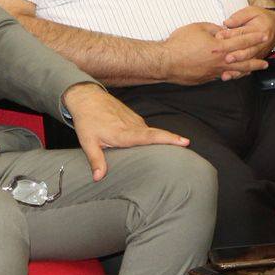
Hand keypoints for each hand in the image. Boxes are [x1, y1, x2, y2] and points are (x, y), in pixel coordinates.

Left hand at [62, 82, 190, 180]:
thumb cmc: (87, 120)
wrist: (87, 97)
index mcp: (124, 133)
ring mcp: (135, 121)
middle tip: (187, 146)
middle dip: (173, 140)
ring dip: (163, 140)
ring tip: (177, 147)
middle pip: (157, 135)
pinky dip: (152, 137)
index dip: (168, 139)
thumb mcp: (88, 142)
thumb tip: (98, 178)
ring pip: (152, 133)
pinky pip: (146, 130)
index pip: (150, 137)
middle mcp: (133, 126)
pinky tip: (155, 143)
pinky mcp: (135, 119)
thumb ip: (96, 160)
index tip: (184, 142)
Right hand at [159, 21, 266, 84]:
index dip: (254, 38)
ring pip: (234, 72)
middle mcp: (219, 62)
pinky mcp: (206, 79)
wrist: (165, 62)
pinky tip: (233, 74)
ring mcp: (213, 72)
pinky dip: (231, 75)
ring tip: (254, 70)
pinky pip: (222, 76)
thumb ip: (214, 29)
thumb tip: (223, 32)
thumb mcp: (198, 28)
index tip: (264, 36)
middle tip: (266, 62)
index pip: (242, 41)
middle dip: (256, 61)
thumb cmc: (179, 43)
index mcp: (219, 47)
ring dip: (246, 70)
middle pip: (243, 62)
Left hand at [216, 6, 274, 76]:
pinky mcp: (257, 59)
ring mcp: (259, 53)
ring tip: (227, 73)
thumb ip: (239, 17)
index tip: (219, 36)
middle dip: (236, 55)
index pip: (243, 33)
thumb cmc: (261, 17)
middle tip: (226, 58)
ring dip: (237, 68)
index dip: (231, 35)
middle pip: (247, 51)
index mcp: (259, 30)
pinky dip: (238, 74)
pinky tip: (229, 76)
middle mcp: (260, 44)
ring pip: (248, 62)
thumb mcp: (251, 11)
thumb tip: (227, 23)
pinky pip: (248, 68)